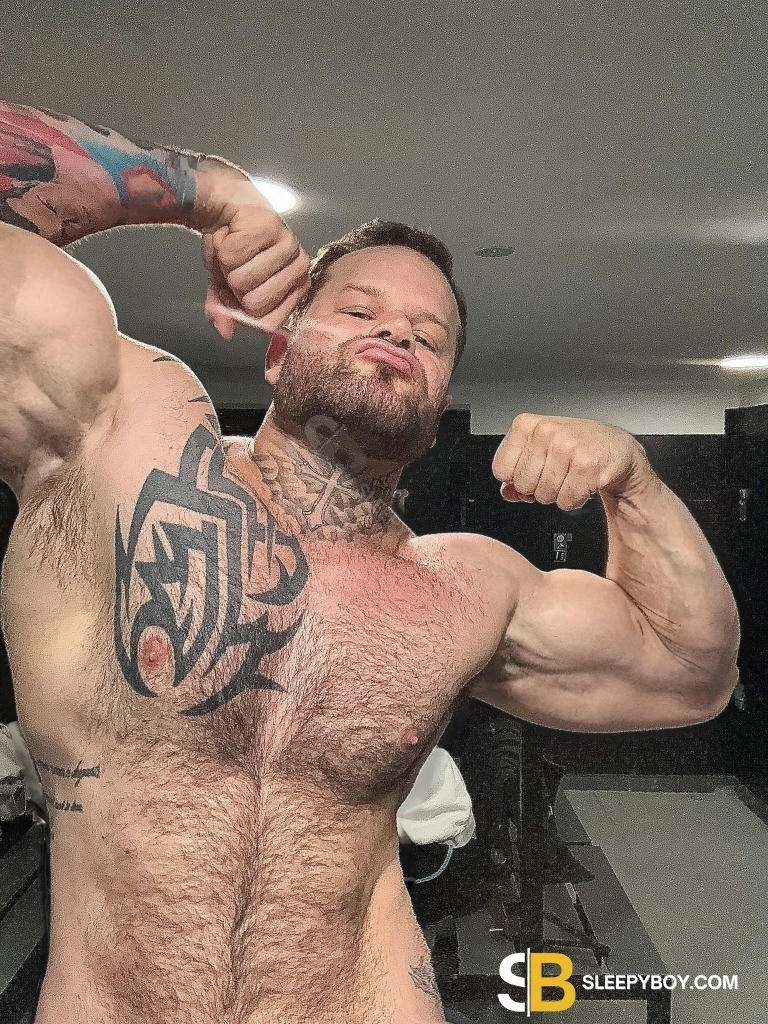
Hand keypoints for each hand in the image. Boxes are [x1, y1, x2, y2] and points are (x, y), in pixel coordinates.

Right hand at [196, 169, 310, 339]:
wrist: (224, 207)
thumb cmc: (232, 248)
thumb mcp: (226, 286)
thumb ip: (226, 310)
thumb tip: (226, 332)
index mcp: (295, 288)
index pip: (269, 321)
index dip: (244, 309)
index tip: (240, 290)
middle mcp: (299, 268)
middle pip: (256, 303)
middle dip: (234, 286)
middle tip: (236, 265)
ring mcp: (289, 246)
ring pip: (244, 280)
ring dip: (227, 264)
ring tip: (234, 247)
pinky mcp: (272, 227)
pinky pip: (235, 255)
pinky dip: (223, 245)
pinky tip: (232, 233)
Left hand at [491, 414, 649, 509]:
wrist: (614, 447)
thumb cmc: (575, 446)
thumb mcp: (539, 451)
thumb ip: (516, 472)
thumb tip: (508, 492)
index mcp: (527, 424)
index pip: (501, 470)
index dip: (516, 479)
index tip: (533, 471)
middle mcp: (545, 431)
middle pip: (522, 485)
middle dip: (538, 488)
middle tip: (557, 473)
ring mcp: (566, 447)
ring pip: (544, 495)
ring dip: (558, 494)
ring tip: (571, 475)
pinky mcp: (587, 465)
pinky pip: (566, 501)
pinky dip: (575, 499)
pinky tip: (583, 482)